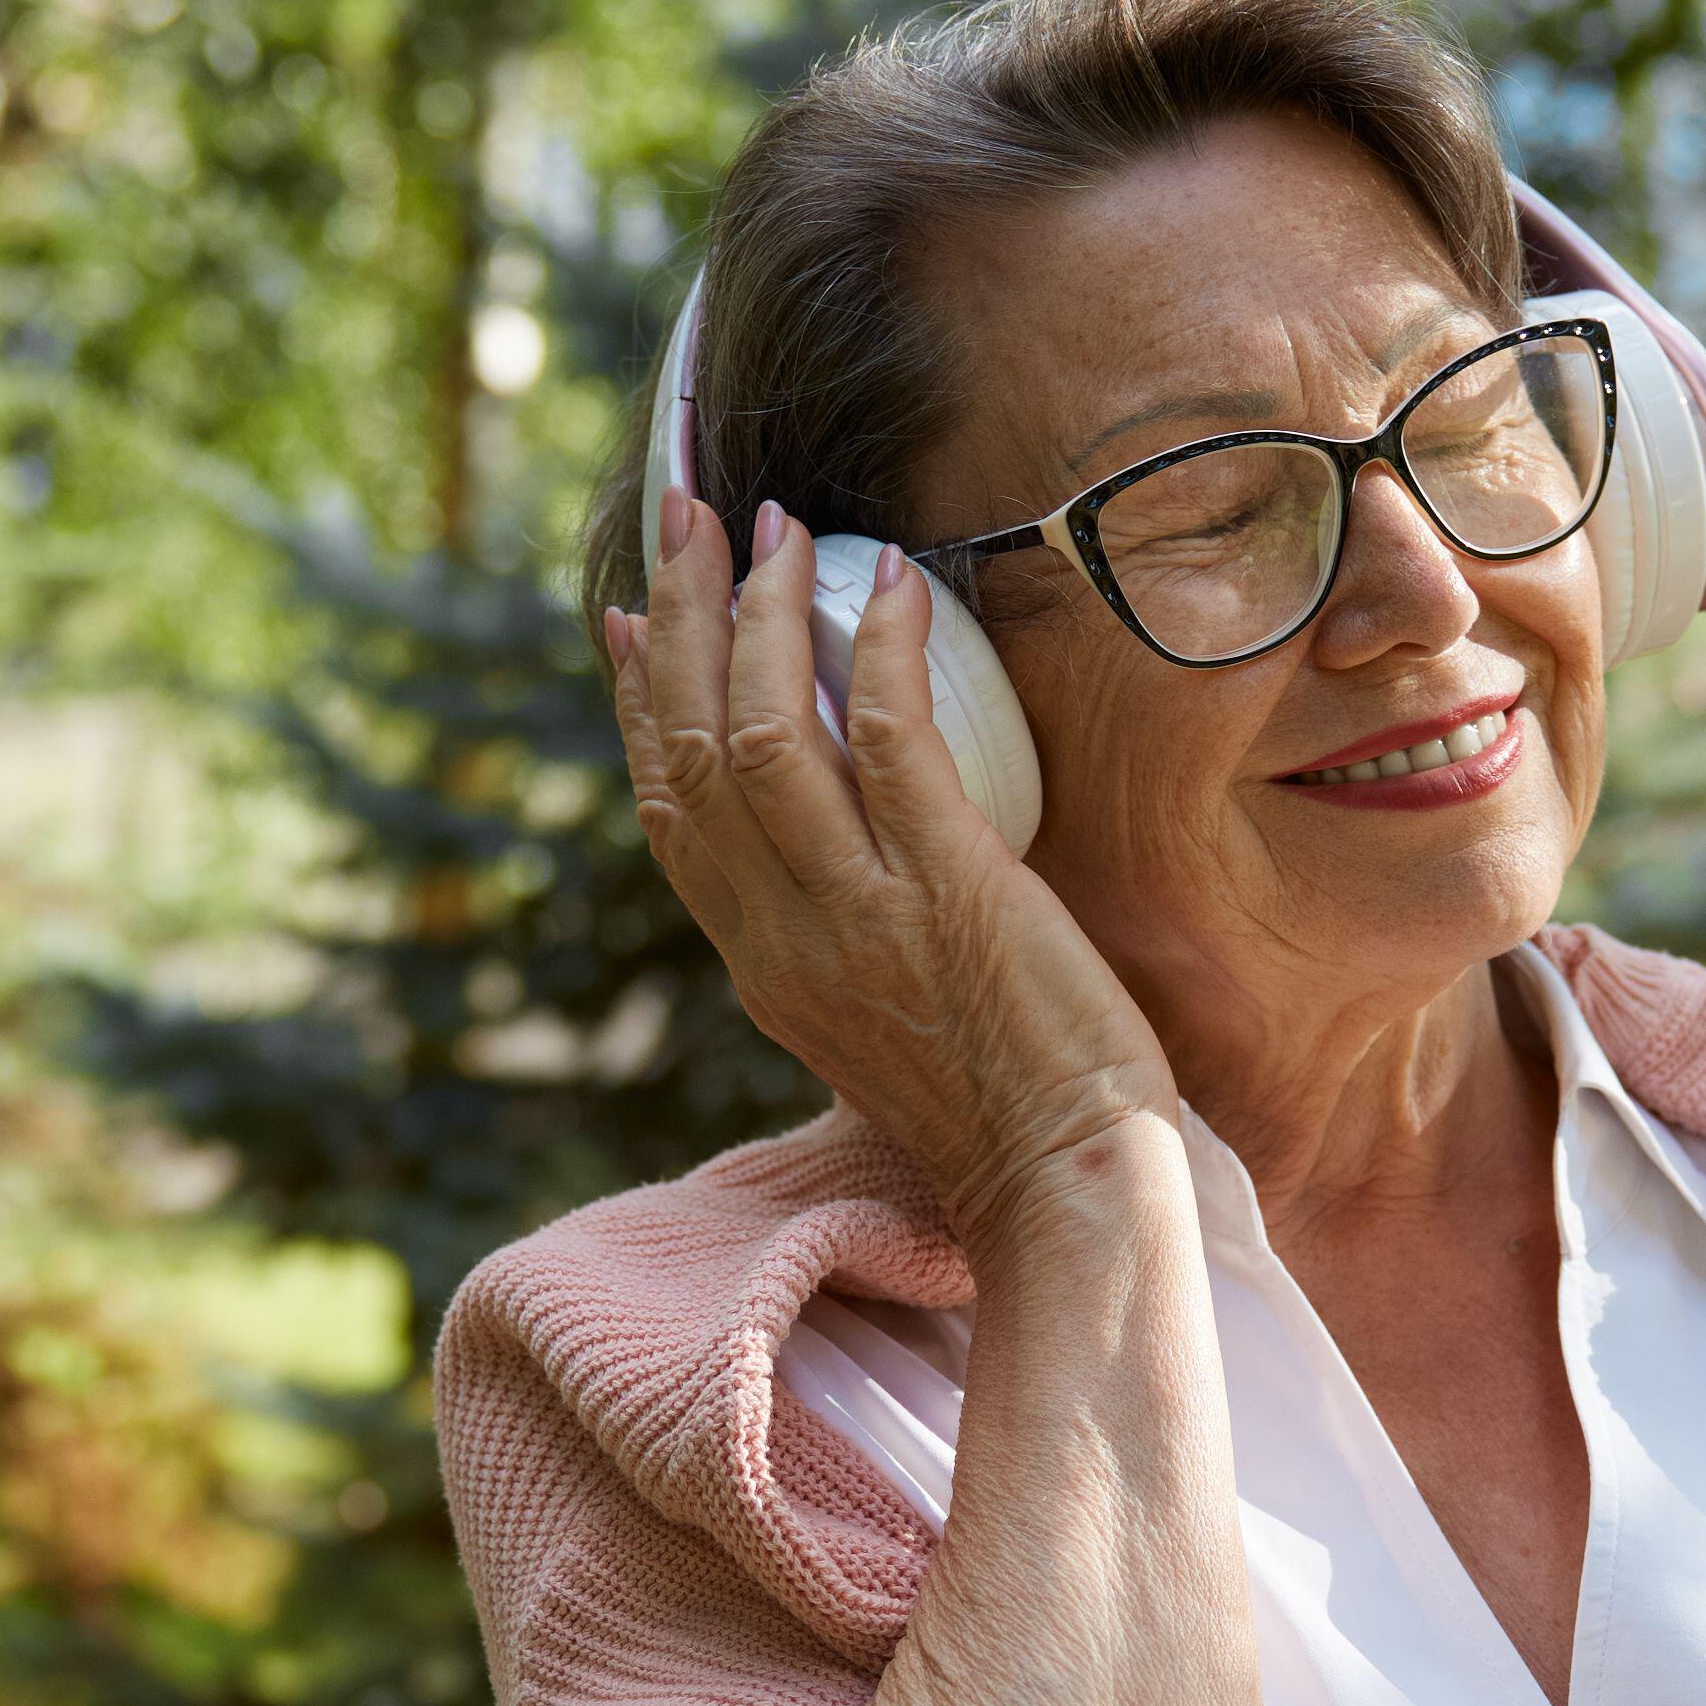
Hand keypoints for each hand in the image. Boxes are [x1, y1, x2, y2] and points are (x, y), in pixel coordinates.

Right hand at [601, 493, 1174, 1246]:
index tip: (636, 619)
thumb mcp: (883, 1027)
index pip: (670, 812)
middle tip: (689, 517)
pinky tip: (893, 585)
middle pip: (692, 750)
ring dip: (761, 613)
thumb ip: (846, 945)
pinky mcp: (946, 892)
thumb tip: (855, 869)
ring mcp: (858, 914)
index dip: (644, 703)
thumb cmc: (1008, 1112)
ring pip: (764, 731)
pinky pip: (887, 740)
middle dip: (684, 620)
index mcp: (761, 969)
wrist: (1069, 1189)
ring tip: (776, 526)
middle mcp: (783, 937)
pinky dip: (880, 648)